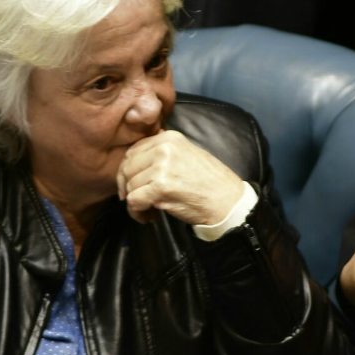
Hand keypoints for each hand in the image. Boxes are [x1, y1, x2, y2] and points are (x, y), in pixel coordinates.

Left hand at [117, 130, 244, 225]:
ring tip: (150, 210)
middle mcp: (164, 148)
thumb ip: (162, 153)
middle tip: (138, 201)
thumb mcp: (186, 155)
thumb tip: (133, 163)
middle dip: (127, 187)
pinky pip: (133, 201)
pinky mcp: (160, 187)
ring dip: (135, 203)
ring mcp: (161, 166)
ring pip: (129, 186)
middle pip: (127, 168)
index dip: (128, 171)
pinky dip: (137, 213)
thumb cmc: (209, 183)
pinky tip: (150, 217)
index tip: (132, 186)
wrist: (227, 201)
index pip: (133, 151)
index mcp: (169, 138)